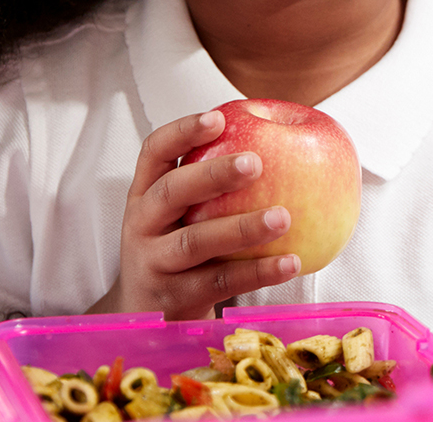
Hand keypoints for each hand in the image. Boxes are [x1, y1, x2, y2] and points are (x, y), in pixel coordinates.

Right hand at [87, 109, 300, 319]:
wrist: (148, 315)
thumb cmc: (178, 248)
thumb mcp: (179, 213)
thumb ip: (210, 182)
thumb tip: (278, 136)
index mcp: (144, 193)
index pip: (154, 152)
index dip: (182, 132)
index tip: (218, 118)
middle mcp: (142, 224)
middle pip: (171, 192)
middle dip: (213, 174)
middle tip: (256, 163)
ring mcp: (154, 263)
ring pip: (196, 241)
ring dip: (242, 229)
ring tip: (284, 217)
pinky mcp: (175, 299)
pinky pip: (220, 282)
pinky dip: (257, 272)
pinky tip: (290, 262)